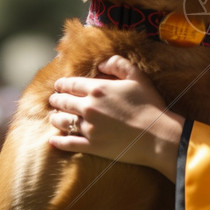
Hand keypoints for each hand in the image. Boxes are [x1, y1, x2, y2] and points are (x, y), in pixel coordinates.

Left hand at [48, 55, 183, 180]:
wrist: (156, 135)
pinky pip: (68, 143)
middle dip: (57, 99)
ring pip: (63, 121)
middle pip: (64, 102)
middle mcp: (88, 108)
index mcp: (98, 89)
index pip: (72, 84)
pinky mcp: (91, 146)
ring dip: (55, 117)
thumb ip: (118, 64)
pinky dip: (58, 141)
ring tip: (53, 116)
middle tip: (54, 99)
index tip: (59, 85)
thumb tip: (101, 63)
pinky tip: (52, 140)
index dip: (63, 84)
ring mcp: (88, 128)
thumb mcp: (137, 77)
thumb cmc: (149, 104)